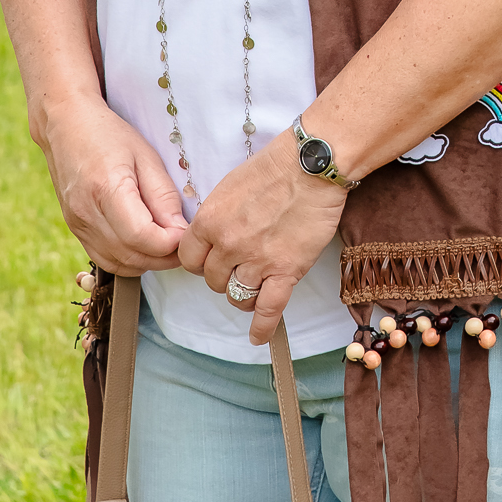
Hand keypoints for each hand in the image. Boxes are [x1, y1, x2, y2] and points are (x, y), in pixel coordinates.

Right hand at [38, 92, 187, 275]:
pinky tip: (145, 247)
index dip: (170, 243)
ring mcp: (77, 225)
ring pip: (118, 264)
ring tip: (168, 245)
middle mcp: (86, 213)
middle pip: (131, 255)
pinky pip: (105, 260)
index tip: (187, 233)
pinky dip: (129, 261)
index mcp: (106, 189)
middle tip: (184, 243)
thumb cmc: (109, 135)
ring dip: (148, 262)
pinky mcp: (75, 230)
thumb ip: (164, 196)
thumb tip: (180, 231)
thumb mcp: (146, 156)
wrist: (66, 128)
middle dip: (164, 257)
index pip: (141, 236)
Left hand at [178, 129, 344, 345]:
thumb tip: (213, 235)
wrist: (312, 165)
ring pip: (237, 296)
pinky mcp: (286, 270)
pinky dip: (262, 327)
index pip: (189, 259)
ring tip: (254, 288)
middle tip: (239, 267)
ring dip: (243, 295)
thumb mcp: (231, 185)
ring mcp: (257, 260)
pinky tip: (258, 336)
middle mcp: (228, 245)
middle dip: (223, 276)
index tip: (210, 261)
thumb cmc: (275, 166)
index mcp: (210, 221)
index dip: (200, 262)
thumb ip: (217, 215)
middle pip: (213, 280)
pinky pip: (268, 309)